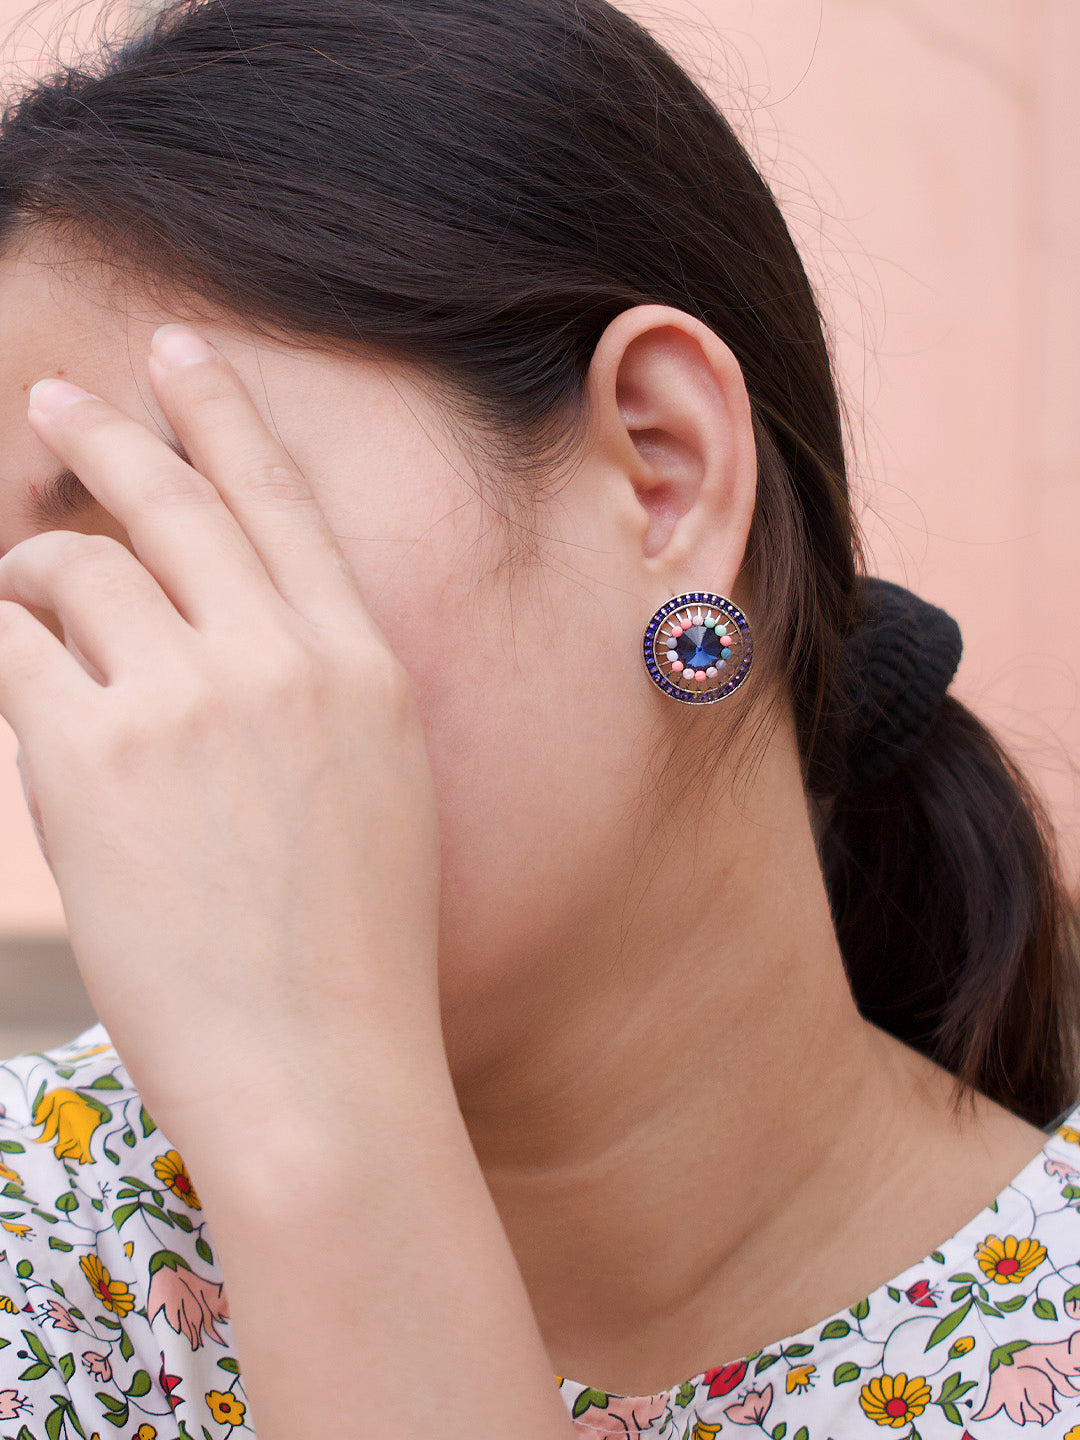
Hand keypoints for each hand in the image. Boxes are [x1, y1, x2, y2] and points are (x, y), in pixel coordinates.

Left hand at [0, 324, 443, 1160]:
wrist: (323, 1068)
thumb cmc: (354, 950)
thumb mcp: (374, 791)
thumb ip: (303, 693)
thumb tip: (195, 630)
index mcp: (362, 666)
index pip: (283, 503)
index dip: (226, 416)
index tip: (186, 351)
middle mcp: (281, 658)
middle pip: (172, 503)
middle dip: (109, 436)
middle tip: (60, 396)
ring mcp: (189, 699)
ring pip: (76, 573)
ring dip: (36, 582)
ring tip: (31, 617)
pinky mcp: (93, 754)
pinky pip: (15, 653)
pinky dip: (3, 652)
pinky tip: (14, 679)